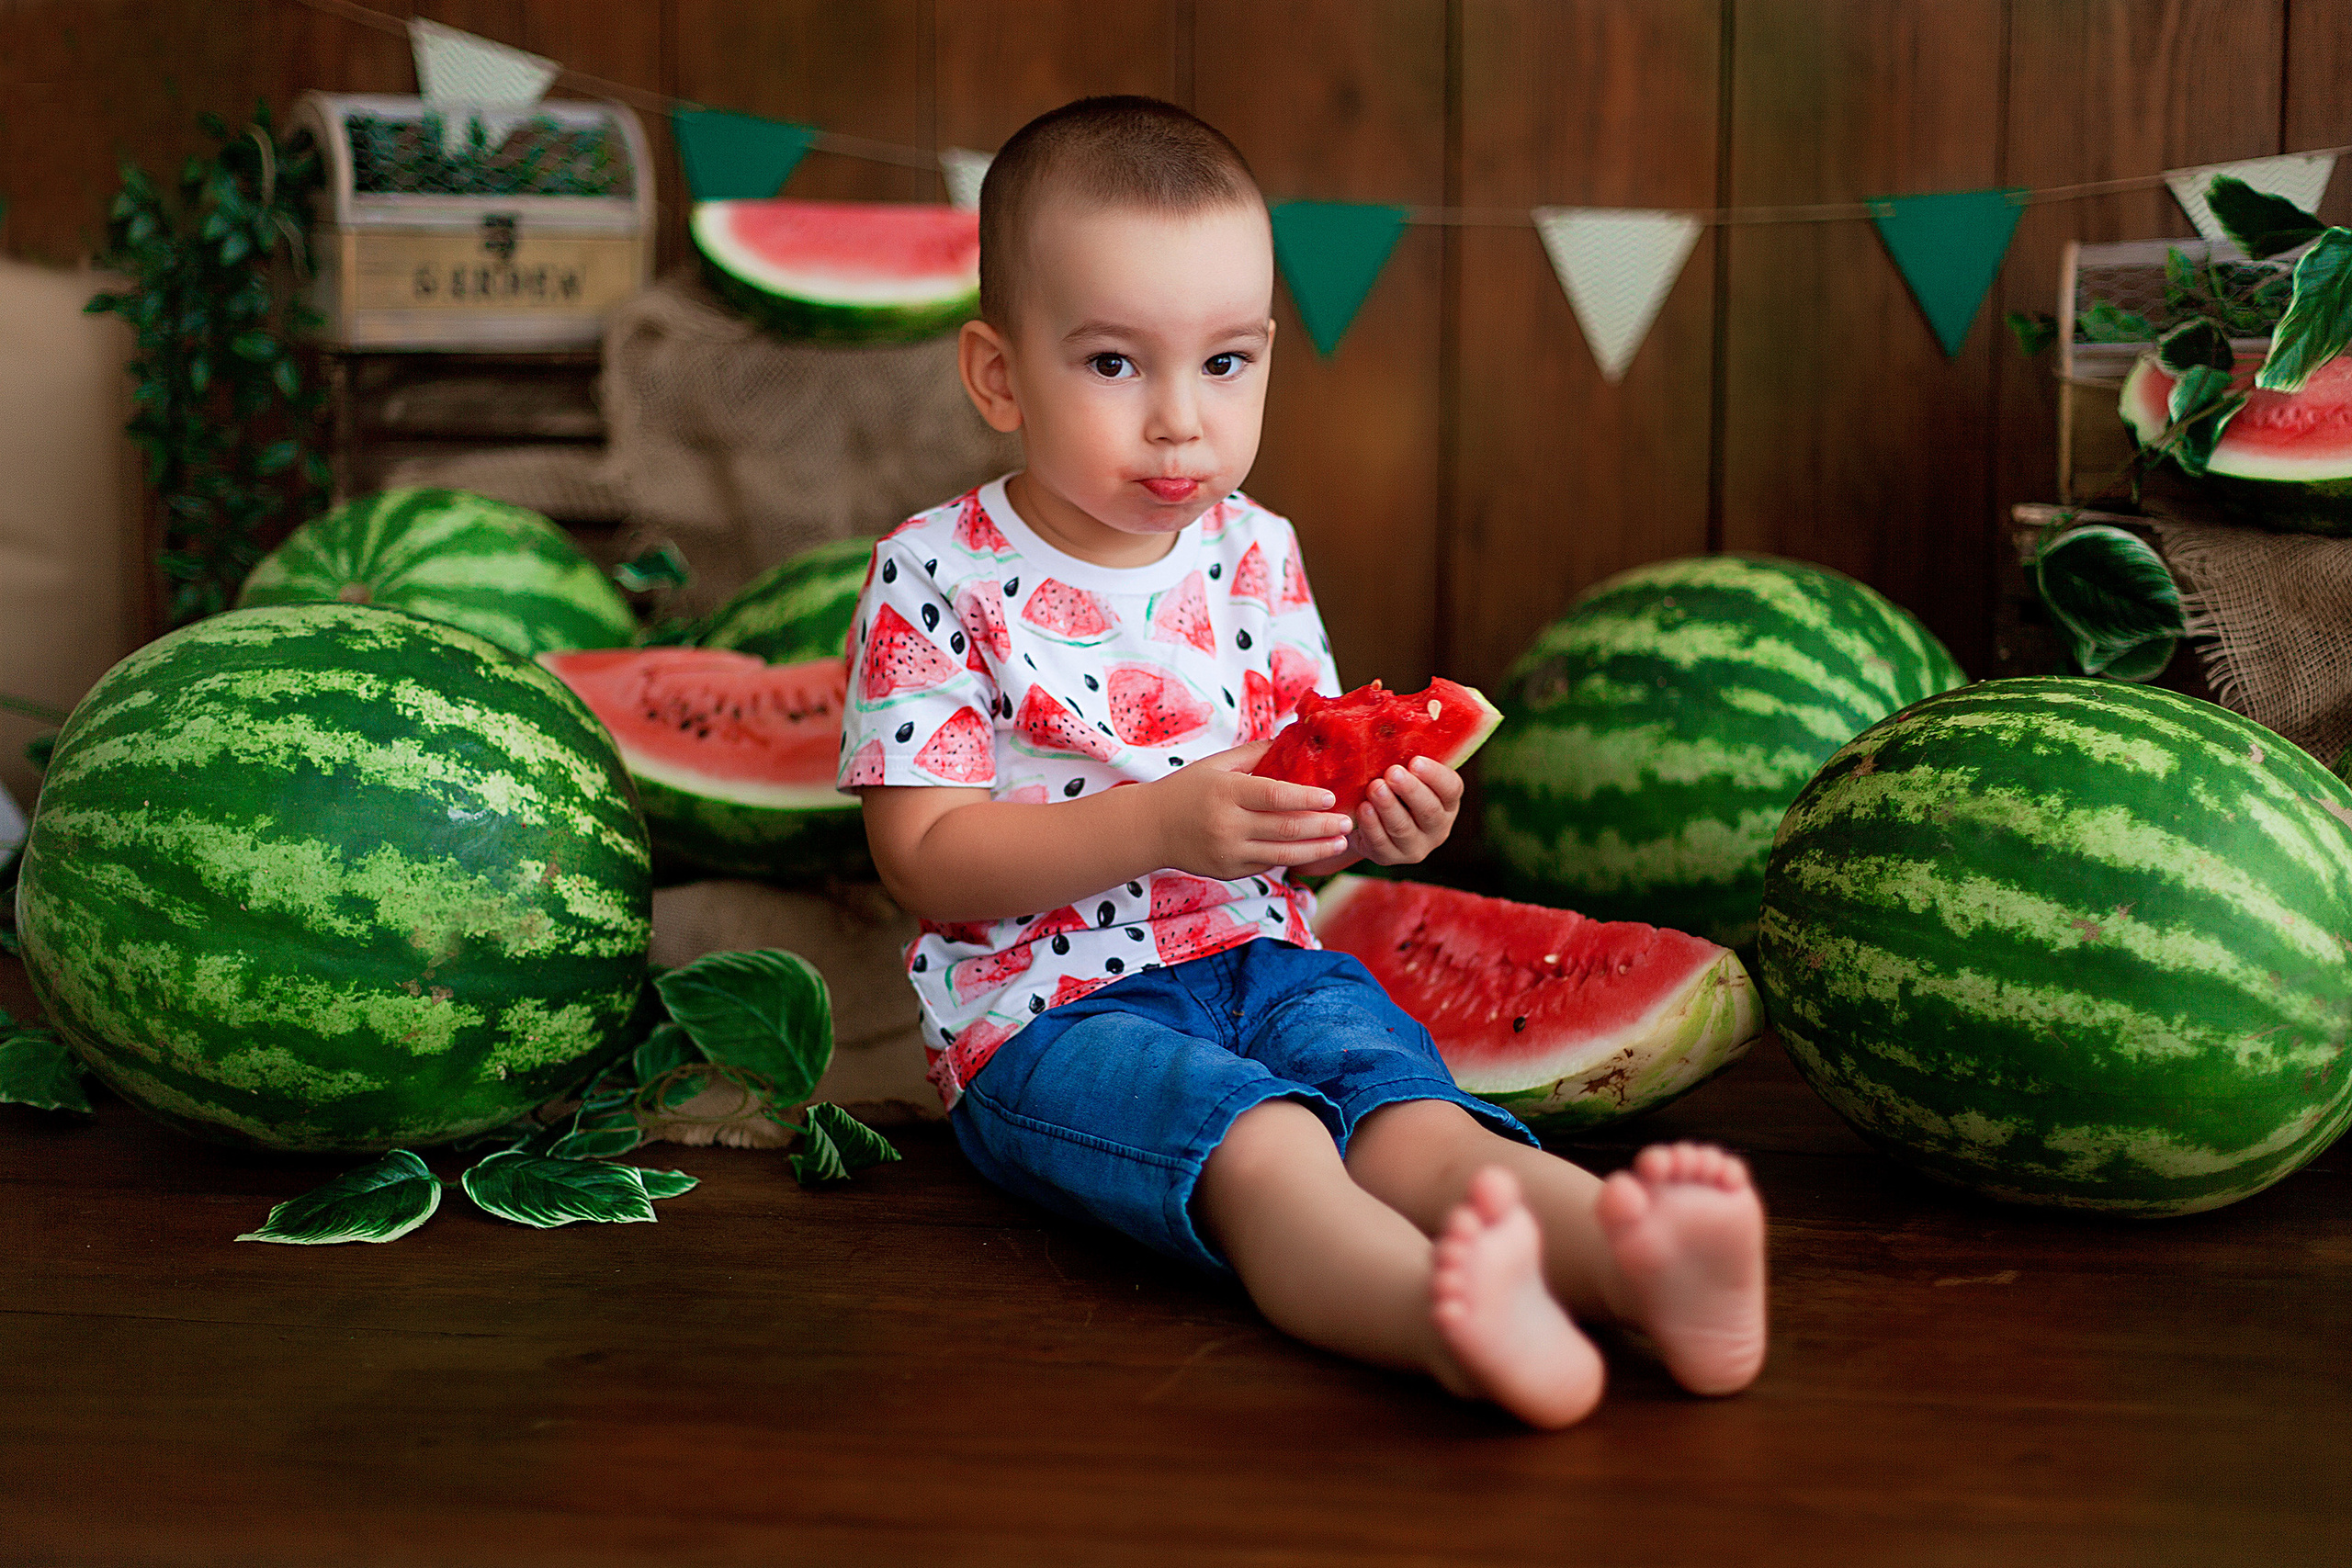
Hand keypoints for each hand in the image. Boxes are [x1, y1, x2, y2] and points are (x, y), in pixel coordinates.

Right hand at [1147, 741, 1355, 880]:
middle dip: (1323, 826)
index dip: (1307, 798)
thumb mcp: (1216, 764)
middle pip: (1286, 828)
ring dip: (1317, 849)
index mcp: (1226, 792)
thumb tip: (1293, 738)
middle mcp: (1227, 825)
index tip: (1332, 797)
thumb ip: (1255, 753)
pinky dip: (1291, 857)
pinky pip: (1268, 864)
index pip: (1275, 796)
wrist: (1150, 828)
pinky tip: (1311, 850)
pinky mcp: (1229, 871)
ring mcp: (1228, 852)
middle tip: (1348, 822)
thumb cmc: (1187, 789)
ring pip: (1283, 854)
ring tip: (1340, 842)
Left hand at [1340, 755, 1461, 866]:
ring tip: (1375, 787)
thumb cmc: (1391, 787)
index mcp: (1447, 801)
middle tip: (1392, 772)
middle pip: (1429, 811)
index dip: (1435, 776)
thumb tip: (1399, 718)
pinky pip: (1381, 843)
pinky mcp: (1390, 858)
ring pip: (1404, 828)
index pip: (1451, 789)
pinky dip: (1372, 825)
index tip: (1416, 761)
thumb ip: (1407, 755)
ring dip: (1388, 807)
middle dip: (1410, 790)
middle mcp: (1438, 827)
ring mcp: (1415, 847)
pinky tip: (1363, 809)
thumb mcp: (1405, 773)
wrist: (1368, 822)